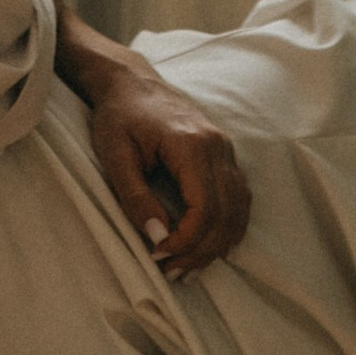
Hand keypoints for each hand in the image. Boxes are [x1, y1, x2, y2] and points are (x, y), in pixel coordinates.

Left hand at [81, 65, 251, 280]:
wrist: (131, 81)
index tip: (158, 255)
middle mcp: (217, 147)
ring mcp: (225, 149)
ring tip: (189, 268)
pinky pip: (239, 197)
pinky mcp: (224, 154)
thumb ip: (136, 198)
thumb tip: (158, 237)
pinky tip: (211, 245)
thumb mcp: (115, 156)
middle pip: (225, 213)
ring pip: (238, 208)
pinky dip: (229, 226)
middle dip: (201, 251)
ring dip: (217, 243)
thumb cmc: (118, 116)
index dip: (185, 241)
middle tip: (172, 273)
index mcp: (191, 145)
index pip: (204, 208)